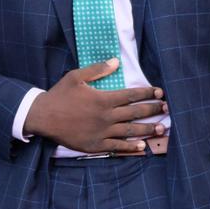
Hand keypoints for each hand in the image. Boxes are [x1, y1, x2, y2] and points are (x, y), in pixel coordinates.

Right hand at [24, 58, 167, 153]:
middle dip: (153, 110)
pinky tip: (141, 146)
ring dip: (147, 129)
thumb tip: (116, 62)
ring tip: (161, 128)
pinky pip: (117, 147)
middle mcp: (106, 116)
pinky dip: (130, 146)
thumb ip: (97, 70)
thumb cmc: (59, 95)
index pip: (132, 95)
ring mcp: (102, 132)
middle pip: (135, 113)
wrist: (43, 117)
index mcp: (104, 98)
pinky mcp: (95, 145)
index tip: (160, 92)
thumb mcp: (76, 76)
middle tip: (166, 109)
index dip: (148, 93)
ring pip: (130, 131)